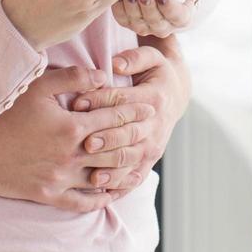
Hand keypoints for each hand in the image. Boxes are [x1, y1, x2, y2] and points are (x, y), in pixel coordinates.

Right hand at [0, 65, 157, 212]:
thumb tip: (104, 75)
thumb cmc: (3, 111)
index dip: (135, 111)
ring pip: (105, 178)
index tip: (150, 107)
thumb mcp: (37, 85)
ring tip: (142, 163)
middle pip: (116, 149)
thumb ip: (73, 78)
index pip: (114, 118)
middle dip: (138, 139)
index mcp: (71, 126)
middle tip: (153, 132)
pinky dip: (102, 198)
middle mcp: (70, 155)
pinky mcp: (47, 195)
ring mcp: (59, 178)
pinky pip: (83, 202)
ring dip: (126, 171)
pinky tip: (114, 193)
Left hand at [70, 42, 190, 194]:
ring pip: (131, 160)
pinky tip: (100, 193)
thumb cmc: (155, 73)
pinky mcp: (149, 160)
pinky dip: (118, 186)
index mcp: (154, 98)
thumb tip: (117, 65)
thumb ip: (134, 58)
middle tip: (84, 142)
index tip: (76, 103)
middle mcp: (156, 125)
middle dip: (105, 139)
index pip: (123, 101)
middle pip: (127, 134)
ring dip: (112, 168)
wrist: (175, 95)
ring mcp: (153, 146)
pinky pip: (134, 177)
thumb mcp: (151, 58)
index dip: (99, 101)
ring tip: (92, 176)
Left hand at [111, 0, 221, 37]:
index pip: (178, 18)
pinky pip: (123, 19)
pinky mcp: (130, 16)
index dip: (169, 10)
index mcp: (184, 14)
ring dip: (132, 11)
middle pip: (156, 23)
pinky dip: (118, 10)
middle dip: (148, 10)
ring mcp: (146, 22)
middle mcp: (165, 23)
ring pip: (138, 24)